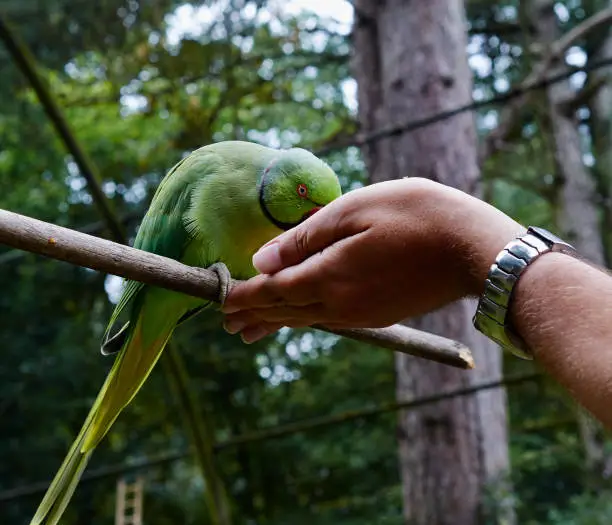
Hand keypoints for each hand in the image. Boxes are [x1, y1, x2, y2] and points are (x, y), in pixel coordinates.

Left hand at [222, 177, 523, 342]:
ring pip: (304, 319)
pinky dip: (302, 319)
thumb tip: (262, 260)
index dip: (243, 294)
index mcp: (329, 276)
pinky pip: (328, 319)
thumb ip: (304, 238)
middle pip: (284, 310)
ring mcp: (361, 313)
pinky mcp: (379, 313)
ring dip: (273, 322)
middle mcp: (339, 303)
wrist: (474, 249)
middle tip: (226, 321)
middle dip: (252, 313)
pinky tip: (298, 318)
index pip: (272, 290)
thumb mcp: (353, 211)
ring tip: (249, 330)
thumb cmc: (415, 216)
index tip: (220, 299)